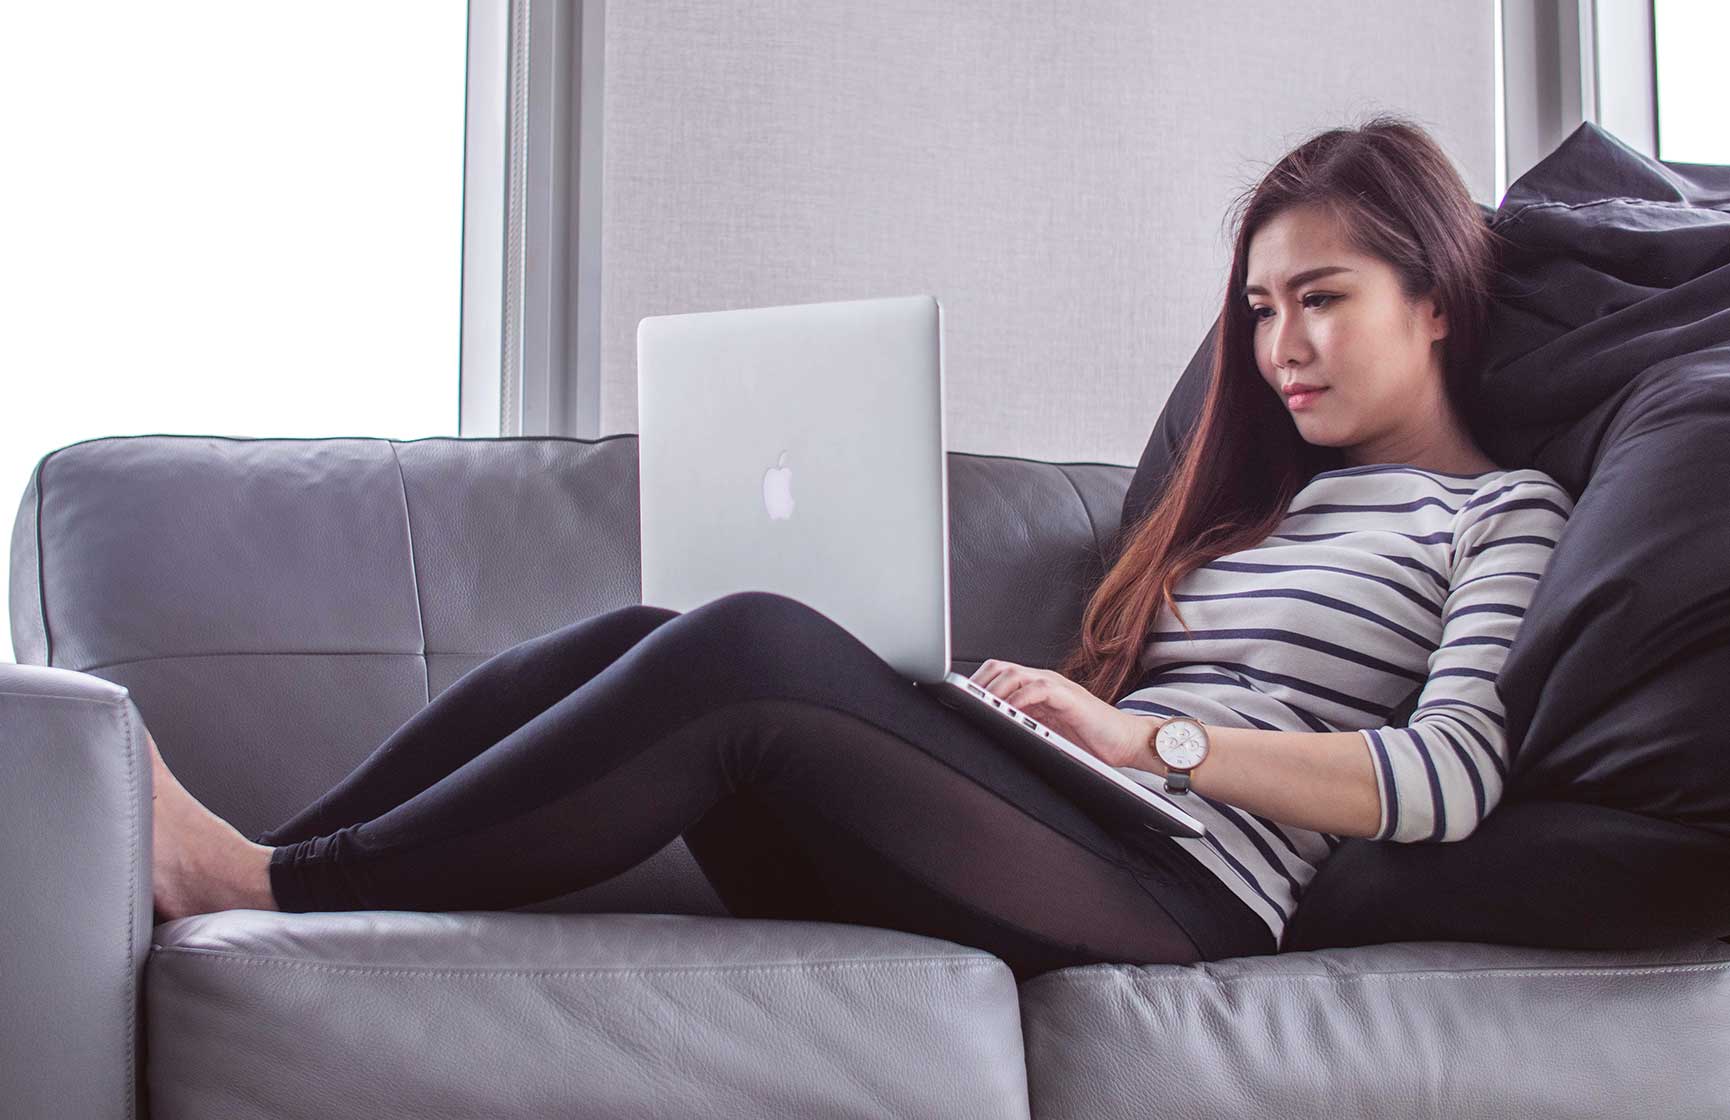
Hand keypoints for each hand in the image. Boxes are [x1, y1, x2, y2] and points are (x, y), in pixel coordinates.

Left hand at [970, 659, 1157, 769]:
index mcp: (1035, 688)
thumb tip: (991, 731)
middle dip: (978, 684)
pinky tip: (1008, 711)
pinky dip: (1018, 699)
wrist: (1126, 741)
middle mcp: (1043, 681)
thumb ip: (1023, 724)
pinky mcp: (1069, 697)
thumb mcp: (1047, 731)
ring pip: (1014, 673)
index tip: (955, 699)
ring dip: (993, 689)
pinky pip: (1037, 689)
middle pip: (1000, 668)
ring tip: (979, 706)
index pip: (998, 674)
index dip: (976, 684)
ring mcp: (1056, 686)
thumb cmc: (1090, 740)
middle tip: (962, 702)